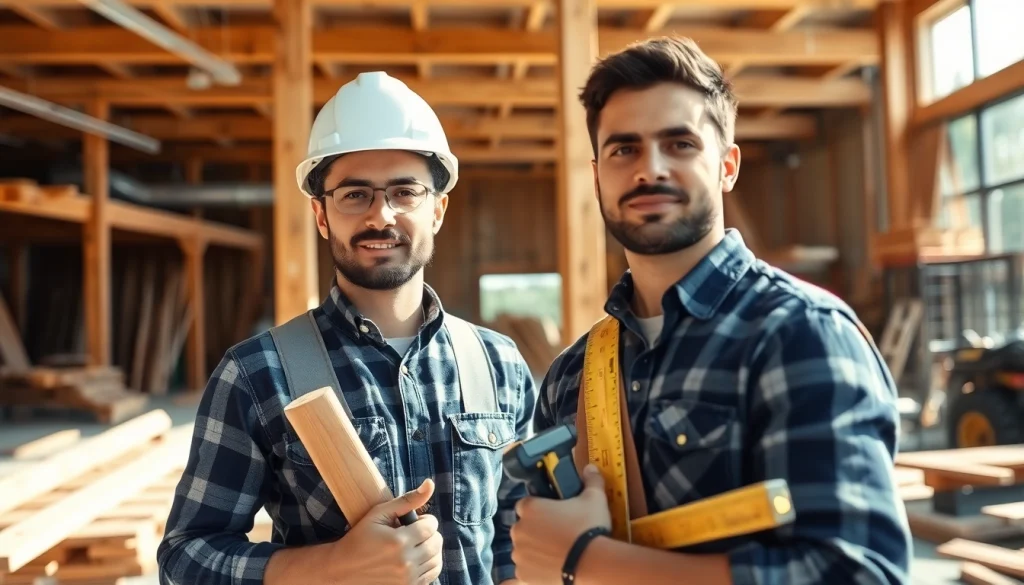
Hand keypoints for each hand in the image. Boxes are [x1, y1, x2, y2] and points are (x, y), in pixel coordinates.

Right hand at [332, 479, 442, 583]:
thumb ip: (407, 500)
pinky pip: (432, 574)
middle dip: (428, 534)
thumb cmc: (360, 538)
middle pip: (436, 542)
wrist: (343, 569)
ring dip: (430, 549)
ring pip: (437, 559)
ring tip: (414, 545)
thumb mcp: (379, 513)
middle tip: (413, 533)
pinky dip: (429, 564)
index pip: (431, 526)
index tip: (413, 522)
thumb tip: (429, 484)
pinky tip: (415, 558)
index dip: (424, 520)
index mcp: (399, 541)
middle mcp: (405, 563)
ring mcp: (408, 579)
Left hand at [510, 464, 611, 583]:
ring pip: (524, 550)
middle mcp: (519, 530)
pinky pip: (525, 571)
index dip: (539, 509)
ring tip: (558, 553)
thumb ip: (591, 481)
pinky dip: (535, 570)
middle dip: (537, 531)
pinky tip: (552, 568)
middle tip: (558, 535)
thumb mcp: (594, 499)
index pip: (526, 505)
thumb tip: (590, 468)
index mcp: (530, 508)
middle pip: (524, 528)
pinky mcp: (523, 576)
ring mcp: (519, 554)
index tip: (552, 514)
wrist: (591, 564)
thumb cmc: (588, 528)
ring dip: (535, 551)